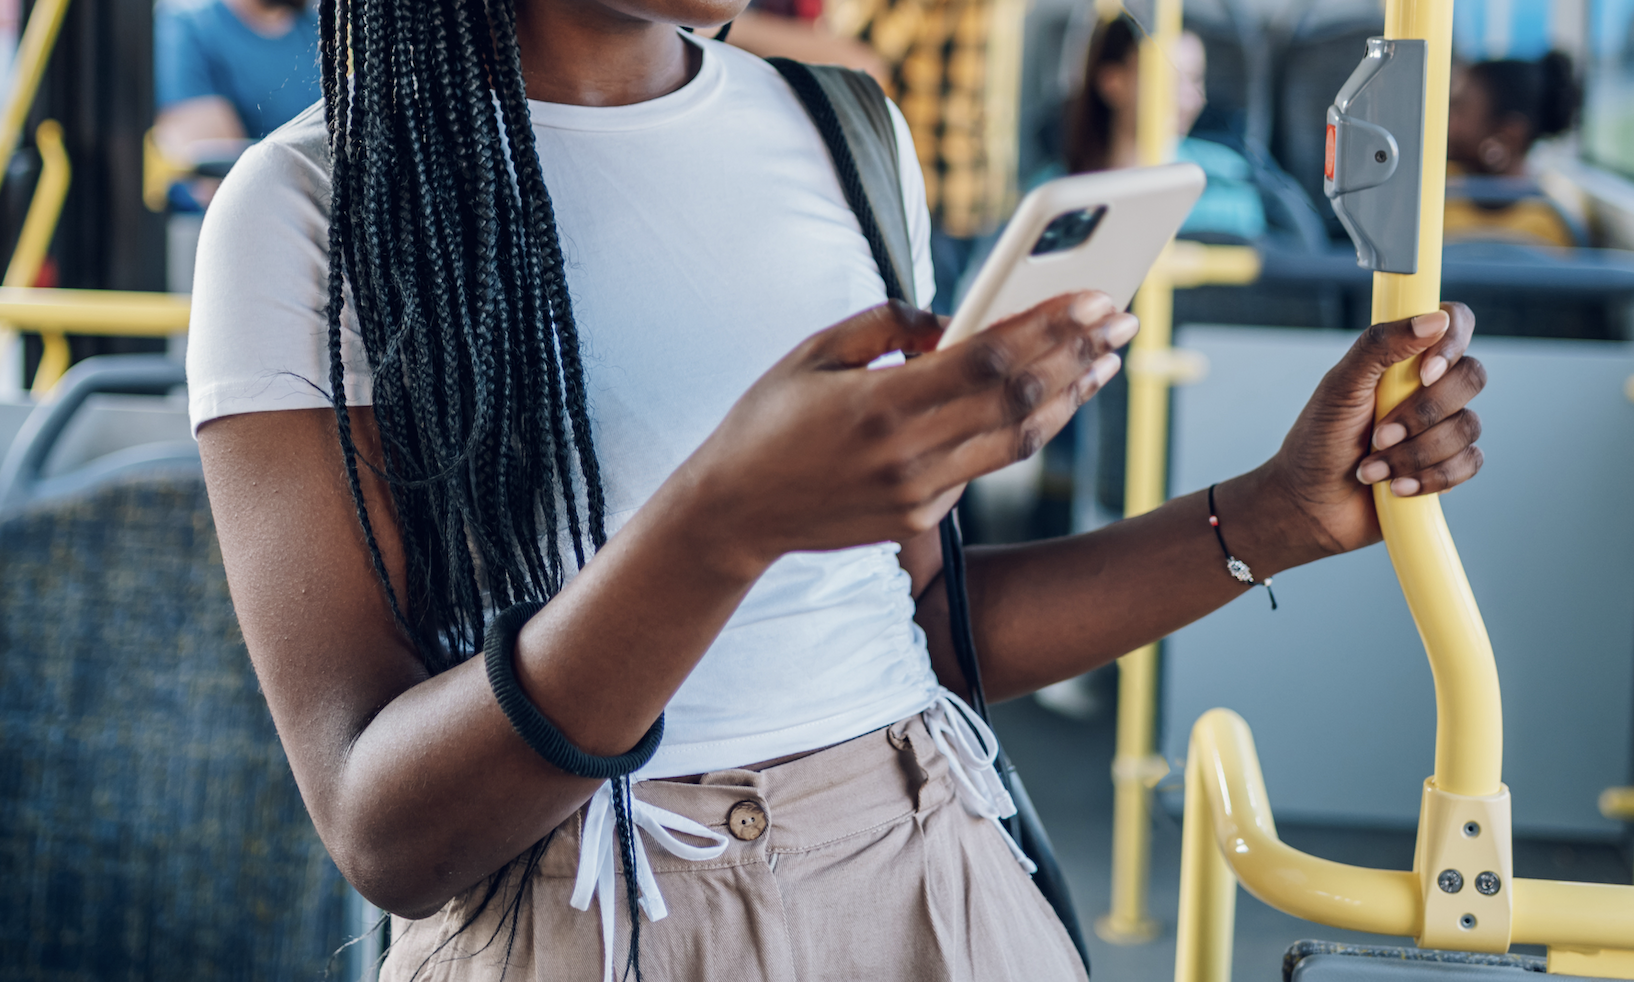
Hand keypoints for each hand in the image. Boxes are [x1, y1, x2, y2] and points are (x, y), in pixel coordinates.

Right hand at [676, 293, 1134, 572]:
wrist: (732, 513)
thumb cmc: (767, 419)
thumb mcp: (813, 352)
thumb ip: (886, 324)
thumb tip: (952, 319)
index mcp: (879, 405)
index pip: (988, 359)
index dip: (1050, 327)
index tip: (1096, 298)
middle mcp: (908, 456)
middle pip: (1018, 400)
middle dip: (1078, 355)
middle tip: (1121, 321)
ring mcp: (917, 494)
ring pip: (1017, 442)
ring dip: (1069, 399)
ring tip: (1105, 362)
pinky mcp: (919, 518)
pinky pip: (983, 467)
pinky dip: (1020, 430)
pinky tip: (1048, 399)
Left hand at [1262, 302, 1485, 558]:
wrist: (1310, 505)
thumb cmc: (1318, 441)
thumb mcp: (1339, 387)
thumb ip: (1379, 346)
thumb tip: (1434, 319)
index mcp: (1403, 358)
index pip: (1454, 322)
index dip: (1452, 342)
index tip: (1426, 373)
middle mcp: (1429, 387)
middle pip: (1471, 377)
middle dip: (1422, 414)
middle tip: (1377, 435)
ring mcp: (1441, 426)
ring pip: (1468, 426)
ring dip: (1415, 453)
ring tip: (1370, 468)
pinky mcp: (1448, 464)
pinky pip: (1469, 463)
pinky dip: (1431, 478)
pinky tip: (1396, 487)